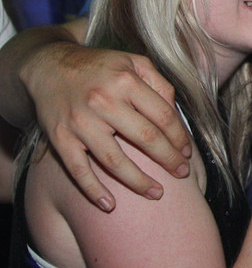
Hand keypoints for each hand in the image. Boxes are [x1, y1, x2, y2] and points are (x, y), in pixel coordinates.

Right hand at [22, 42, 185, 211]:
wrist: (48, 66)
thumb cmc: (101, 67)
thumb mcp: (134, 62)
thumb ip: (160, 84)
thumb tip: (177, 114)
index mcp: (126, 81)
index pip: (163, 115)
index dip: (179, 136)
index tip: (187, 151)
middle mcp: (104, 102)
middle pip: (146, 138)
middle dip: (169, 160)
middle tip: (183, 173)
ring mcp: (80, 123)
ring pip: (115, 161)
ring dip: (139, 182)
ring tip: (158, 194)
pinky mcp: (60, 139)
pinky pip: (78, 171)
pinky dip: (93, 191)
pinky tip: (109, 206)